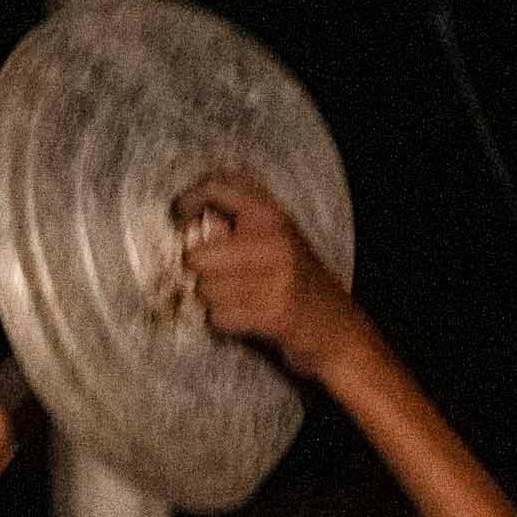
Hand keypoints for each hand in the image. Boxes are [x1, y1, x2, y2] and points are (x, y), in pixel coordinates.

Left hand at [174, 172, 365, 371]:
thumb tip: (189, 223)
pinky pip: (219, 317)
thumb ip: (236, 222)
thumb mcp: (275, 238)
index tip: (180, 219)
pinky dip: (225, 322)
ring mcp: (276, 278)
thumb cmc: (295, 280)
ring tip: (239, 299)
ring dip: (213, 300)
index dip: (188, 200)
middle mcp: (273, 240)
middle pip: (197, 255)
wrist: (336, 328)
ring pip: (205, 290)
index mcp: (272, 213)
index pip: (216, 188)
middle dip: (200, 272)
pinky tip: (246, 317)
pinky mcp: (273, 314)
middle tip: (218, 277)